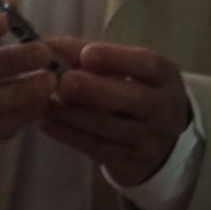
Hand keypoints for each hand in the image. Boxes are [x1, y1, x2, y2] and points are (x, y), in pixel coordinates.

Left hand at [41, 39, 189, 186]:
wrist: (161, 137)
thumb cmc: (134, 87)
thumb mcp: (126, 67)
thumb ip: (91, 54)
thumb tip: (49, 48)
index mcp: (164, 76)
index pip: (147, 65)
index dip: (118, 59)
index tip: (87, 53)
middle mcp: (163, 109)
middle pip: (133, 100)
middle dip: (95, 90)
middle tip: (63, 82)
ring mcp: (148, 139)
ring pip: (110, 128)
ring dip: (74, 115)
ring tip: (46, 102)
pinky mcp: (129, 161)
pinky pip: (97, 149)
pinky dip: (69, 135)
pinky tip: (47, 122)